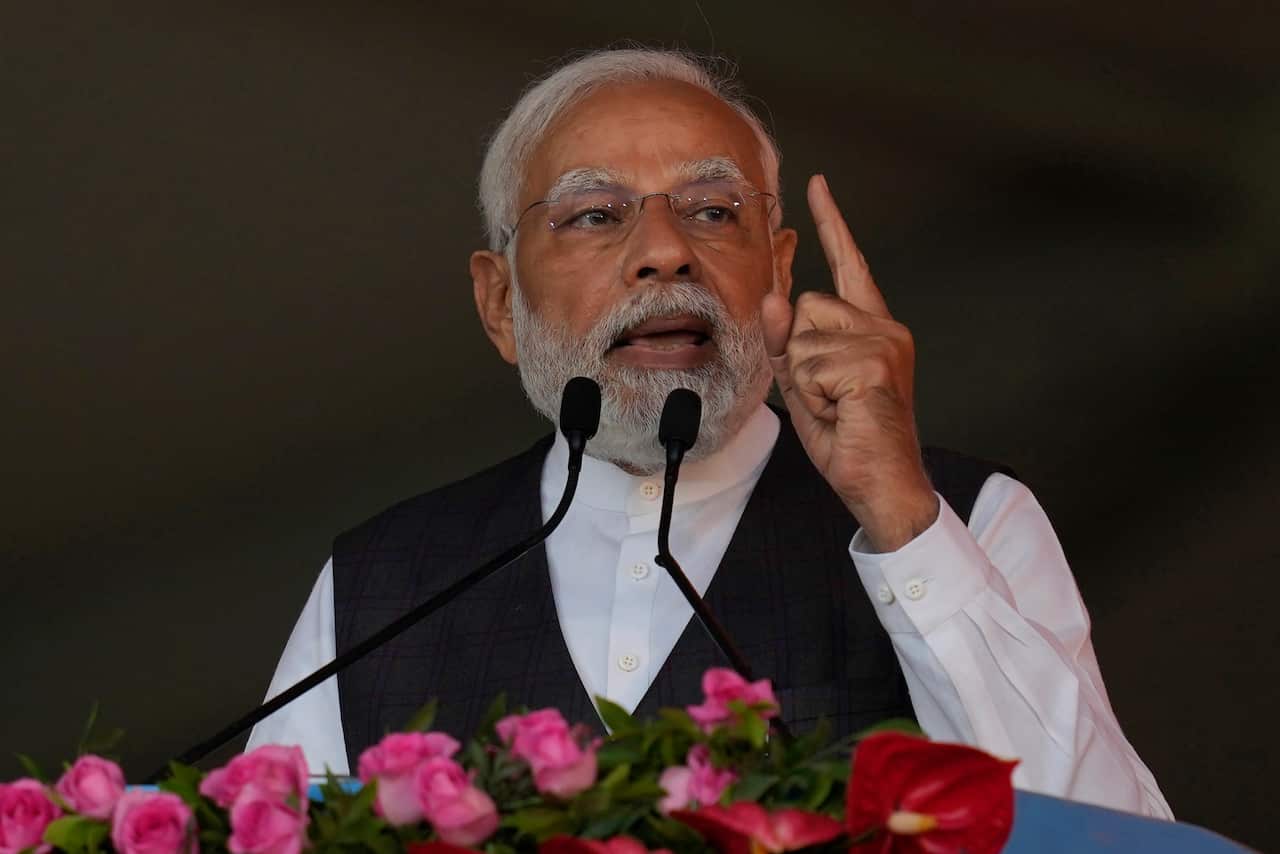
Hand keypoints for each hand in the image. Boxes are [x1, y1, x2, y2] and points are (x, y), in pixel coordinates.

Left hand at [761, 175, 937, 551]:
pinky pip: (808, 364)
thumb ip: (787, 341)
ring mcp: (883, 342)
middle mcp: (884, 326)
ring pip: (802, 337)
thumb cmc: (848, 436)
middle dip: (798, 356)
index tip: (817, 185)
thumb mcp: (805, 384)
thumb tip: (775, 298)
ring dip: (804, 379)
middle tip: (828, 396)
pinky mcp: (873, 362)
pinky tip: (842, 413)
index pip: (849, 264)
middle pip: (806, 307)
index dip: (831, 223)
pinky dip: (813, 396)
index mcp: (871, 326)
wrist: (881, 482)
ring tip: (836, 406)